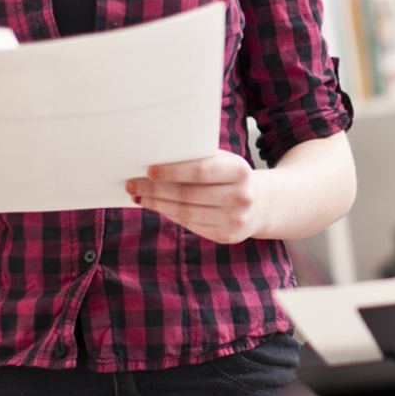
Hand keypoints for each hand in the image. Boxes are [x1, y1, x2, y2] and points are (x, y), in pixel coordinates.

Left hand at [127, 152, 266, 244]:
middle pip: (188, 194)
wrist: (261, 203)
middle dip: (156, 189)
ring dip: (157, 203)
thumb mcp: (224, 161)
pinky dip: (169, 214)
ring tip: (139, 195)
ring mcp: (235, 220)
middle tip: (133, 183)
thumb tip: (156, 161)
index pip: (200, 171)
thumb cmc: (232, 176)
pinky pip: (190, 224)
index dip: (173, 172)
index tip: (149, 170)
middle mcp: (241, 197)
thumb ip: (199, 158)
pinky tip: (157, 206)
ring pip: (186, 212)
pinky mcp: (226, 236)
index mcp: (240, 171)